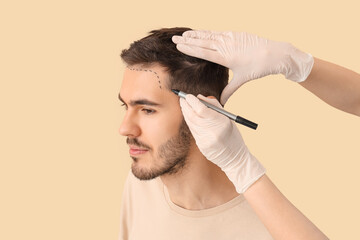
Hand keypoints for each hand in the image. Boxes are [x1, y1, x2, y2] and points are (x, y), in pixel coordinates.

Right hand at [172, 30, 313, 104]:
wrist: (275, 54)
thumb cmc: (258, 67)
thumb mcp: (242, 79)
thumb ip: (229, 90)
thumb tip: (221, 102)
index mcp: (225, 57)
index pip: (203, 52)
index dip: (190, 49)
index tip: (179, 46)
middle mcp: (226, 46)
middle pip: (202, 42)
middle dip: (187, 40)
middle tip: (175, 38)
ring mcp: (230, 38)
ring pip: (209, 35)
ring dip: (196, 34)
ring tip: (184, 34)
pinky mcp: (235, 34)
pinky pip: (217, 33)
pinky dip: (207, 32)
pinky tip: (201, 32)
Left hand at [179, 94, 265, 192]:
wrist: (235, 158)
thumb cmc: (232, 135)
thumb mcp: (228, 118)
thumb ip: (214, 105)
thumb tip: (198, 97)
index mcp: (222, 123)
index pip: (201, 110)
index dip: (192, 101)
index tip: (188, 95)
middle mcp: (213, 132)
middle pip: (193, 116)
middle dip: (186, 105)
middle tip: (182, 98)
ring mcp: (206, 140)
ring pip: (191, 123)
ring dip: (186, 113)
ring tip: (184, 105)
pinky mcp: (201, 146)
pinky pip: (193, 131)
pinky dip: (190, 122)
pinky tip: (190, 117)